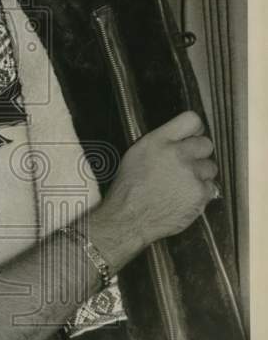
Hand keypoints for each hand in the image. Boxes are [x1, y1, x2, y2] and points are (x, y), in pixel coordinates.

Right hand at [94, 111, 216, 257]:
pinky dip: (200, 193)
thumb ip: (159, 143)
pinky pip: (210, 188)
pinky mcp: (200, 193)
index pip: (191, 120)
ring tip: (182, 185)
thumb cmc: (128, 190)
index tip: (192, 137)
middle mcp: (177, 154)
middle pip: (206, 144)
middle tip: (186, 166)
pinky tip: (183, 198)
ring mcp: (191, 174)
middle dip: (198, 154)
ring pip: (210, 167)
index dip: (195, 129)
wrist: (128, 219)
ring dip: (200, 175)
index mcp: (158, 142)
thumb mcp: (135, 155)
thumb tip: (179, 139)